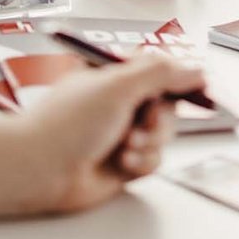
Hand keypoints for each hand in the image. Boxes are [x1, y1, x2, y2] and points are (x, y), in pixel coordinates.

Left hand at [17, 53, 204, 213]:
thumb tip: (195, 68)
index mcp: (113, 75)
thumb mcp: (117, 86)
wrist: (41, 171)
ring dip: (151, 143)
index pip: (158, 69)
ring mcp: (121, 133)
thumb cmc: (67, 123)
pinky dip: (143, 162)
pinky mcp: (123, 163)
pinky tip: (123, 164)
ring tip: (127, 148)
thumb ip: (160, 73)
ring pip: (163, 135)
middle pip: (167, 105)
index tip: (197, 87)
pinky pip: (153, 160)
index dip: (178, 79)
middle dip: (160, 118)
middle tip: (145, 124)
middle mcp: (119, 102)